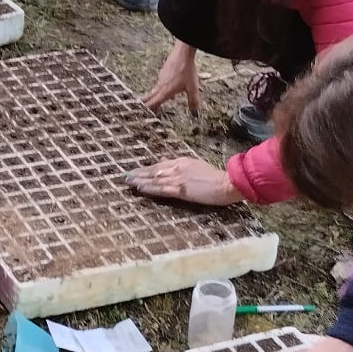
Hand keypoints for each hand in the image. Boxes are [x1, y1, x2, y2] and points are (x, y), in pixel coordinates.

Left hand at [126, 156, 240, 204]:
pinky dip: (149, 188)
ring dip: (140, 180)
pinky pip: (161, 189)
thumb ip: (183, 167)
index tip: (137, 171)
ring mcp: (178, 178)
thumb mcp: (197, 166)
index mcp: (182, 161)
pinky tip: (140, 188)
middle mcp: (177, 168)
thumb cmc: (216, 177)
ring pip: (155, 179)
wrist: (226, 183)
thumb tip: (169, 166)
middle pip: (154, 170)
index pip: (160, 165)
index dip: (147, 168)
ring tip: (129, 181)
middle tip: (126, 175)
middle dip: (139, 173)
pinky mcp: (181, 189)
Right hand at [141, 41, 199, 113]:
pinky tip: (169, 87)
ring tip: (158, 101)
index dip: (147, 111)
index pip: (153, 104)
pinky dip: (161, 88)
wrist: (182, 52)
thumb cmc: (187, 70)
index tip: (141, 116)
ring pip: (156, 89)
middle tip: (144, 110)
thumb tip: (194, 114)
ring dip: (156, 96)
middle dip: (148, 104)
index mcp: (165, 92)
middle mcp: (160, 85)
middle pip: (151, 97)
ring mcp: (161, 77)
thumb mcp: (193, 88)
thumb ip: (193, 102)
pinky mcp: (163, 71)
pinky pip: (160, 82)